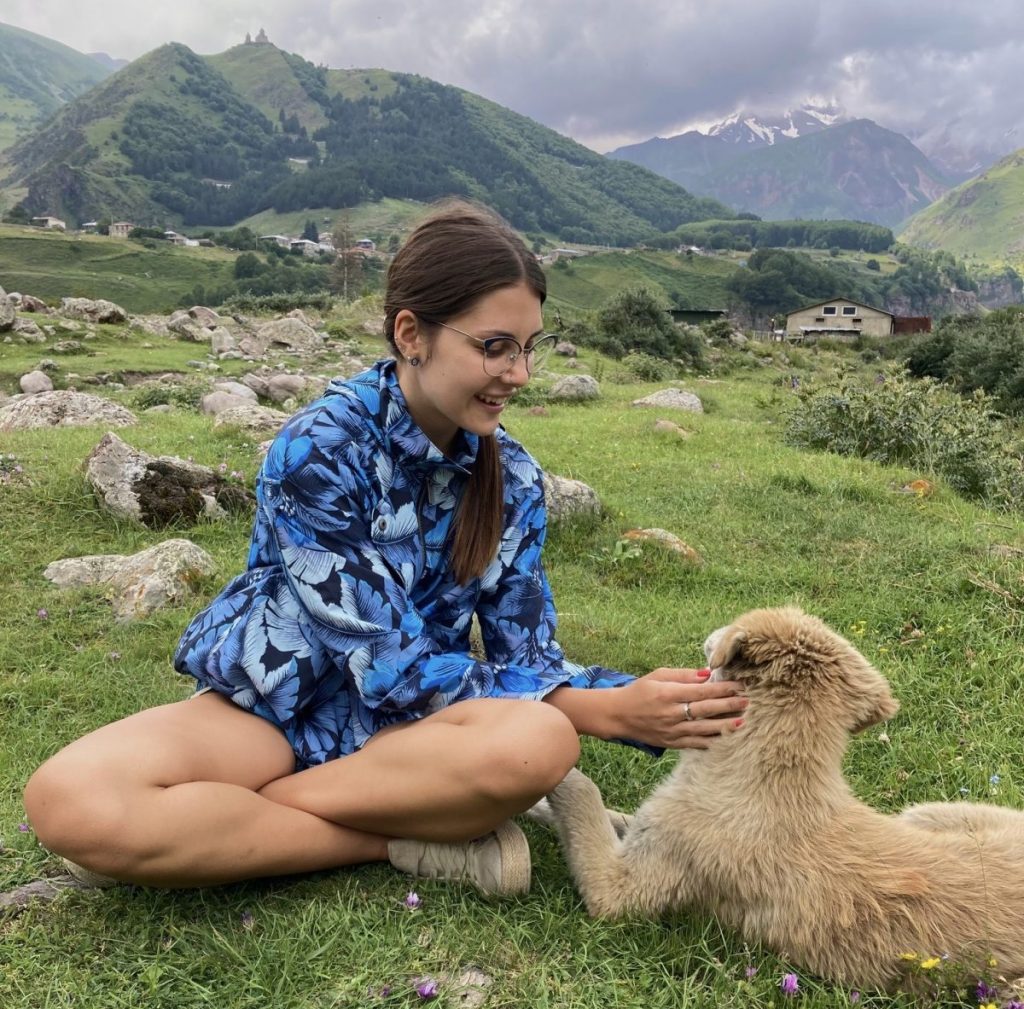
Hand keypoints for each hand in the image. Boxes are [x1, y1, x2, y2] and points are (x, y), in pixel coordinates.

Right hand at [611, 667, 746, 748]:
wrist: (618, 715)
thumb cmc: (639, 691)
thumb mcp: (658, 675)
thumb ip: (683, 675)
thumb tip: (708, 674)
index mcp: (668, 693)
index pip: (701, 691)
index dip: (722, 688)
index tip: (739, 685)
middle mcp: (672, 713)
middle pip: (706, 710)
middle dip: (729, 705)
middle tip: (748, 702)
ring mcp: (672, 731)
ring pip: (704, 729)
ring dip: (725, 725)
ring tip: (742, 721)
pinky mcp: (672, 743)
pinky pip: (695, 743)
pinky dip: (711, 741)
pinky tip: (725, 737)